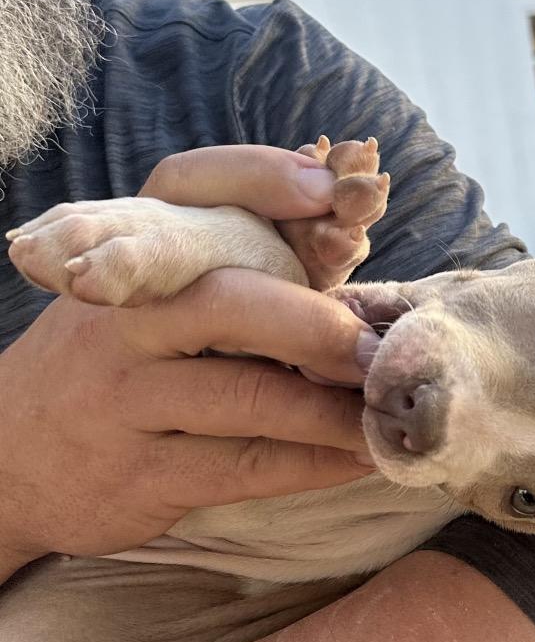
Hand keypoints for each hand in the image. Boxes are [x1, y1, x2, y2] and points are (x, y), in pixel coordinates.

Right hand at [0, 145, 377, 571]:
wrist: (9, 457)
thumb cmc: (119, 362)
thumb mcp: (151, 295)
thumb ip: (230, 247)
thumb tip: (329, 168)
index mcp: (128, 254)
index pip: (189, 183)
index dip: (261, 177)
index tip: (331, 186)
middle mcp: (122, 320)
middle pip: (226, 302)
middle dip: (314, 323)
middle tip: (378, 348)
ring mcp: (125, 399)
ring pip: (243, 396)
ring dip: (331, 408)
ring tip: (390, 412)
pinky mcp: (140, 473)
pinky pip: (242, 466)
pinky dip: (312, 463)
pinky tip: (359, 457)